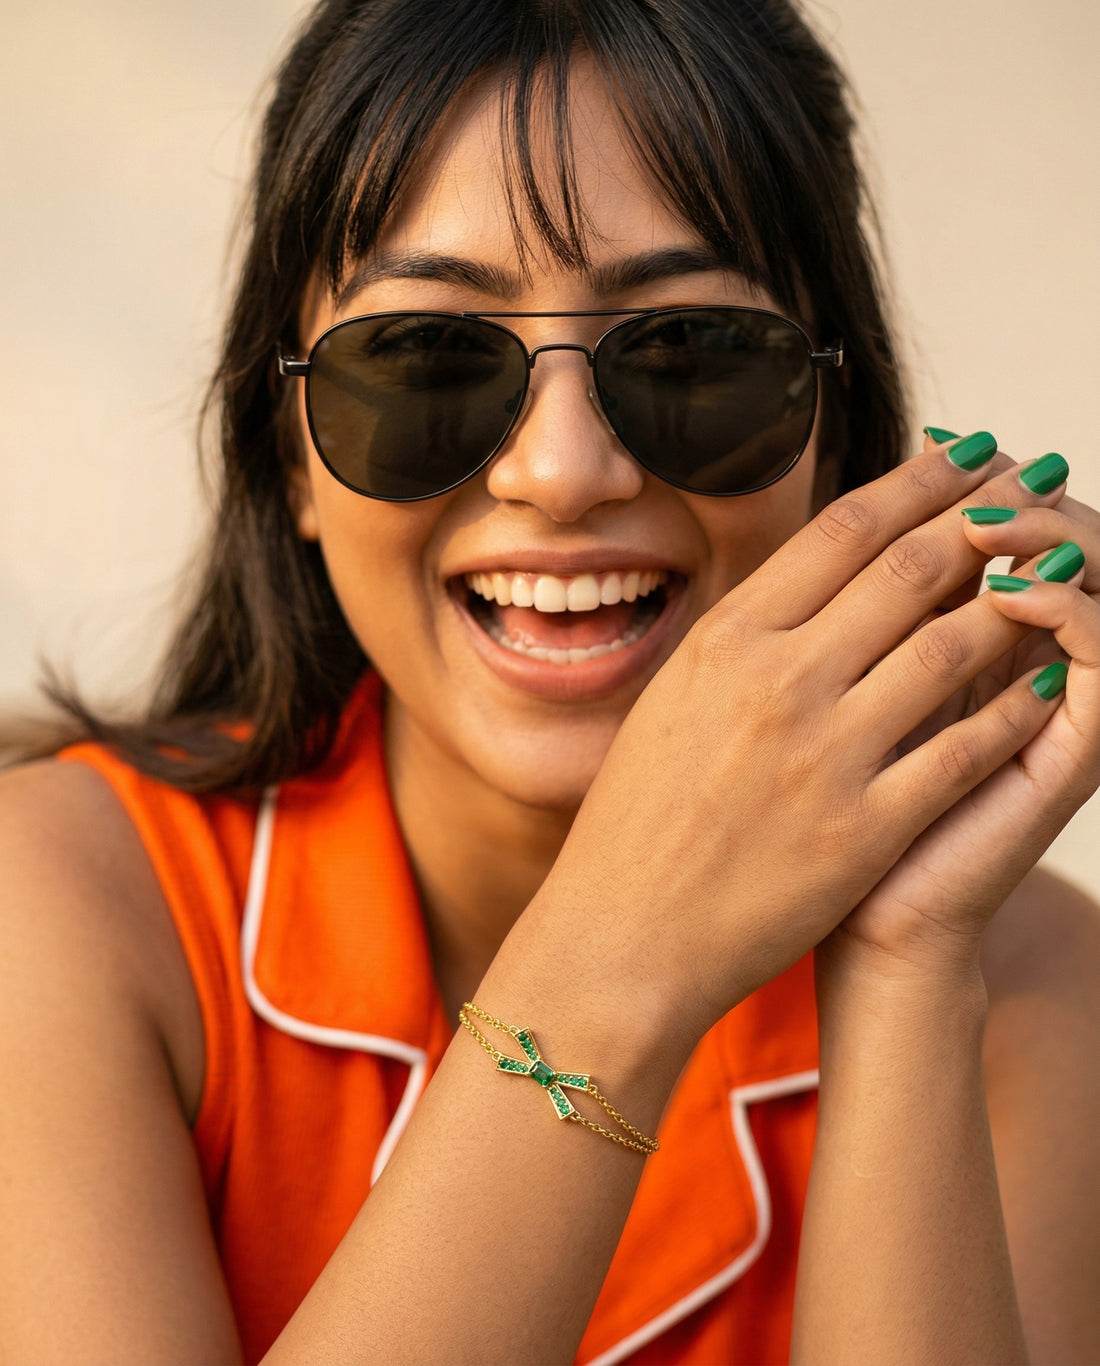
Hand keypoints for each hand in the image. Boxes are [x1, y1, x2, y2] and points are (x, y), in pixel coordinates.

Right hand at [531, 435, 1096, 1044]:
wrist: (624, 935)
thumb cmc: (639, 820)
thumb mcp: (673, 700)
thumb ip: (746, 639)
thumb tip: (816, 579)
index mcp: (725, 641)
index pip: (843, 531)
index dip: (921, 481)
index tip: (970, 454)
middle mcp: (778, 681)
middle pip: (910, 569)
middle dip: (986, 517)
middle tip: (1033, 489)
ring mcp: (826, 754)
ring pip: (952, 644)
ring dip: (1017, 600)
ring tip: (1055, 575)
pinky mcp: (865, 828)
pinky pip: (967, 747)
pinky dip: (1017, 706)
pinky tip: (1050, 682)